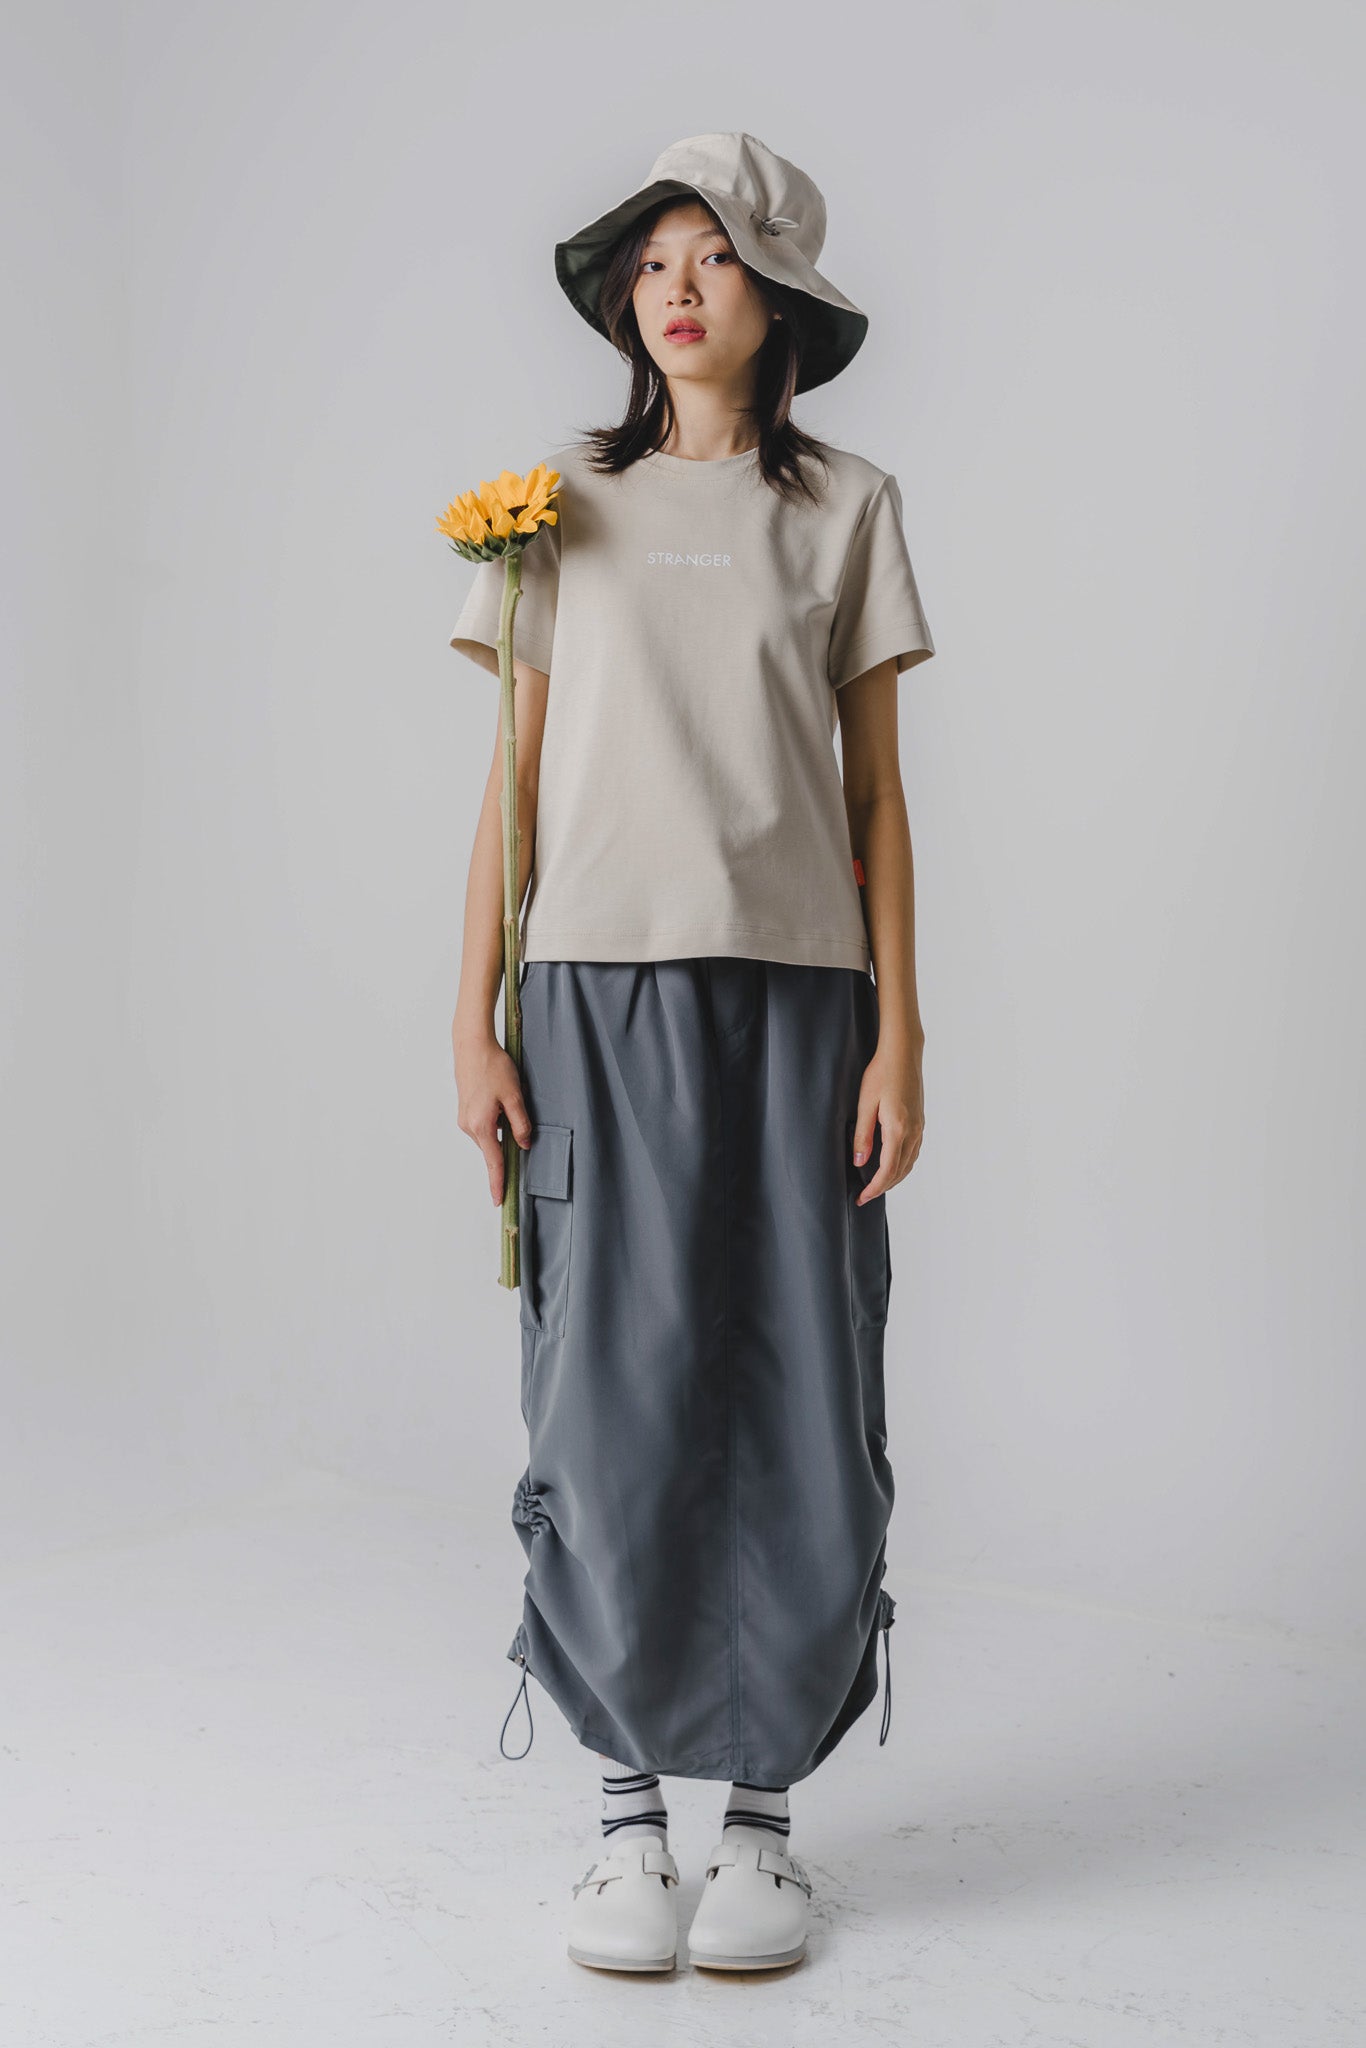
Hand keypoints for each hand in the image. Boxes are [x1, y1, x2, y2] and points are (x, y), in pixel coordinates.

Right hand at [453, 1022, 532, 1205]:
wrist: (471, 1045)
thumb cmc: (493, 1067)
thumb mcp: (515, 1096)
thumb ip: (521, 1124)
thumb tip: (524, 1145)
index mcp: (482, 1126)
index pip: (493, 1162)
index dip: (498, 1182)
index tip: (499, 1200)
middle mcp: (469, 1126)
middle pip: (492, 1149)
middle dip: (506, 1146)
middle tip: (518, 1127)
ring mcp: (464, 1118)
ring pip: (489, 1136)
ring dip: (501, 1129)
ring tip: (508, 1100)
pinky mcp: (465, 1111)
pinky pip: (483, 1126)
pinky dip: (495, 1121)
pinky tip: (500, 1100)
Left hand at [851, 1040, 924, 1202]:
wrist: (903, 1053)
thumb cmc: (882, 1073)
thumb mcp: (865, 1104)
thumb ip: (862, 1135)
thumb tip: (859, 1162)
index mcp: (898, 1129)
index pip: (887, 1170)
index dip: (874, 1188)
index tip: (862, 1198)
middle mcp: (913, 1131)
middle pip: (900, 1171)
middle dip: (882, 1187)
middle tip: (864, 1196)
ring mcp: (919, 1127)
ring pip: (909, 1164)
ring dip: (894, 1178)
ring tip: (876, 1186)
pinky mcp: (920, 1122)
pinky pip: (914, 1152)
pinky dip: (903, 1166)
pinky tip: (892, 1166)